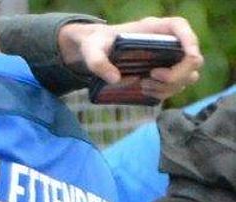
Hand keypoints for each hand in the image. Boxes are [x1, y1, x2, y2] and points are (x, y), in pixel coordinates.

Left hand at [58, 16, 202, 101]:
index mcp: (155, 28)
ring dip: (170, 86)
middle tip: (151, 77)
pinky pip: (176, 86)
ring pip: (188, 76)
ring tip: (144, 85)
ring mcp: (169, 59)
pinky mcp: (164, 73)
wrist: (97, 51)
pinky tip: (145, 90)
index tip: (187, 57)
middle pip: (192, 59)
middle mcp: (168, 42)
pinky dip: (164, 92)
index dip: (190, 41)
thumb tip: (116, 79)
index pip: (181, 27)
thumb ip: (97, 61)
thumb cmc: (97, 44)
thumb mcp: (92, 49)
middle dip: (176, 74)